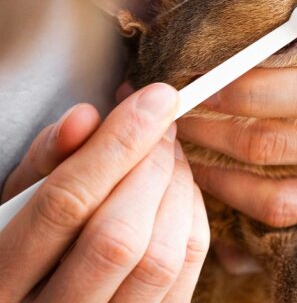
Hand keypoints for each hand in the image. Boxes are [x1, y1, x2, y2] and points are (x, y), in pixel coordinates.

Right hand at [0, 84, 209, 301]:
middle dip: (152, 167)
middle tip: (162, 123)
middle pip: (119, 238)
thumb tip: (86, 117)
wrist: (40, 293)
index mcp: (0, 280)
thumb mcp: (15, 199)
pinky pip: (187, 272)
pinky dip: (192, 219)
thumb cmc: (22, 238)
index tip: (154, 98)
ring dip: (177, 190)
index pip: (65, 205)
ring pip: (161, 259)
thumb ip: (47, 160)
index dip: (117, 145)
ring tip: (169, 151)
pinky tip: (179, 188)